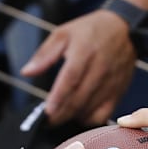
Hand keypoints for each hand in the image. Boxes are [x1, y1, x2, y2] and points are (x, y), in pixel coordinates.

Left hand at [21, 9, 135, 125]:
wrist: (123, 27)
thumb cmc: (88, 31)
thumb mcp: (62, 34)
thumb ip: (43, 55)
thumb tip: (26, 72)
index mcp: (84, 52)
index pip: (71, 79)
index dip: (58, 98)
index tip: (47, 112)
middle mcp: (100, 68)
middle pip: (79, 97)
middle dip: (61, 114)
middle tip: (47, 121)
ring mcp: (112, 81)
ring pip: (91, 107)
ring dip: (73, 117)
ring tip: (58, 118)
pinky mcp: (119, 90)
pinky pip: (105, 113)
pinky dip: (90, 119)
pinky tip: (78, 116)